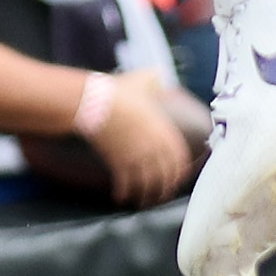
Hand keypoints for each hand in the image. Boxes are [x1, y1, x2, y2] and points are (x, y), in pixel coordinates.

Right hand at [93, 77, 198, 207]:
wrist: (95, 103)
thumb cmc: (119, 91)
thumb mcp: (142, 81)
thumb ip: (154, 80)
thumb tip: (159, 75)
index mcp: (163, 132)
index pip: (178, 159)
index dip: (179, 172)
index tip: (177, 179)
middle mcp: (153, 148)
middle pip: (165, 176)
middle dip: (164, 189)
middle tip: (161, 195)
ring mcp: (136, 157)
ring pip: (146, 185)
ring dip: (145, 196)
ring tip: (141, 201)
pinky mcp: (119, 163)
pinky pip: (125, 184)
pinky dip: (124, 193)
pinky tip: (121, 197)